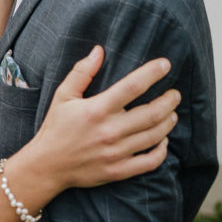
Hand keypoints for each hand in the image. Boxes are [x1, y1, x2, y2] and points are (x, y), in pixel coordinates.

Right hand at [26, 46, 178, 192]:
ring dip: (169, 122)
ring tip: (172, 113)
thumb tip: (99, 50)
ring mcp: (116, 153)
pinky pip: (150, 161)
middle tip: (174, 94)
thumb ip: (82, 72)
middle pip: (152, 113)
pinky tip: (162, 140)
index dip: (152, 73)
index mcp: (97, 109)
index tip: (165, 65)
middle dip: (169, 101)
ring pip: (155, 135)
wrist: (47, 165)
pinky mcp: (119, 170)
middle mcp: (110, 131)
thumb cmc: (55, 127)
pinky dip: (162, 150)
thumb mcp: (63, 95)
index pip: (133, 87)